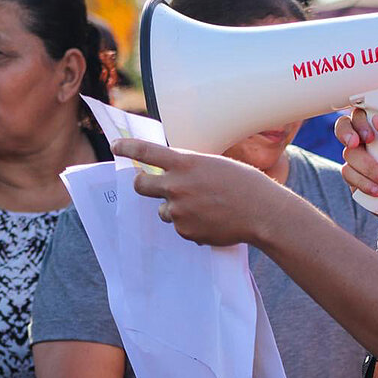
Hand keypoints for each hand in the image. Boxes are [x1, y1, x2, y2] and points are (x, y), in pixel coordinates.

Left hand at [111, 139, 294, 246]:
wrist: (262, 213)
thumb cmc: (246, 184)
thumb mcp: (216, 165)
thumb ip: (191, 168)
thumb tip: (174, 175)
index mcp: (186, 164)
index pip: (146, 152)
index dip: (127, 147)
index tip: (116, 146)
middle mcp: (176, 186)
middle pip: (140, 185)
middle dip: (142, 183)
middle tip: (148, 182)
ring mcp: (179, 211)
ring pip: (164, 209)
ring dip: (176, 207)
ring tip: (205, 206)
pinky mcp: (186, 231)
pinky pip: (181, 227)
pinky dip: (192, 224)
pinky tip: (213, 219)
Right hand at [335, 111, 377, 244]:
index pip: (365, 113)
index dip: (361, 120)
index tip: (370, 134)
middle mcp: (372, 142)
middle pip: (345, 128)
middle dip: (348, 134)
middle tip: (359, 143)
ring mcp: (362, 160)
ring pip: (349, 154)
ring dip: (370, 168)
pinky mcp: (355, 179)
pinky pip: (348, 174)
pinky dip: (364, 182)